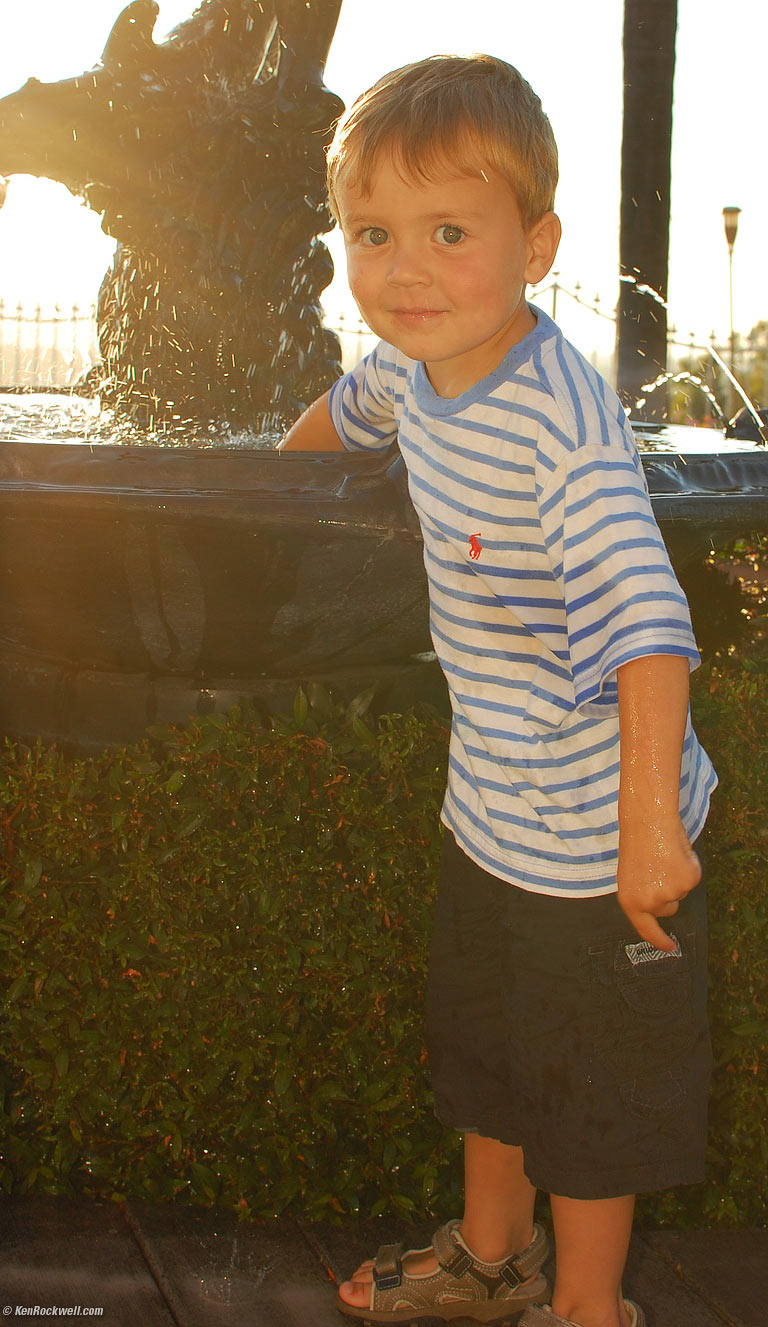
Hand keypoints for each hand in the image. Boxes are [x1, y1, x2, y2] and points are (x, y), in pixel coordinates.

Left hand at [617, 814, 701, 950]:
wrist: (648, 821)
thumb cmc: (636, 844)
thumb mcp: (630, 877)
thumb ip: (641, 895)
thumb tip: (657, 906)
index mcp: (631, 902)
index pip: (646, 930)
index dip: (659, 940)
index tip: (670, 948)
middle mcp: (651, 903)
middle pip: (668, 909)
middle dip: (667, 894)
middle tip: (657, 870)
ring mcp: (672, 893)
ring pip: (681, 892)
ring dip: (676, 877)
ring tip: (664, 857)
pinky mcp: (689, 880)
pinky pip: (693, 878)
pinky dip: (688, 866)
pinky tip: (676, 853)